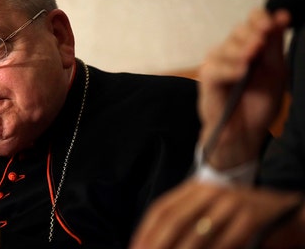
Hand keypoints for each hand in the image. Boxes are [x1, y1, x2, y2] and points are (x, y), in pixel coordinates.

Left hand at [131, 180, 304, 248]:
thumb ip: (186, 223)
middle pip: (174, 220)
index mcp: (195, 188)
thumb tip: (153, 243)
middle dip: (156, 244)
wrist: (286, 211)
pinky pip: (225, 243)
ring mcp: (231, 201)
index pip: (161, 208)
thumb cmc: (242, 217)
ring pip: (197, 234)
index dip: (145, 231)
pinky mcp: (251, 216)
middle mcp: (210, 190)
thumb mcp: (210, 213)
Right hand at [198, 8, 289, 168]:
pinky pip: (215, 69)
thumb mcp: (275, 72)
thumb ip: (274, 46)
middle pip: (238, 31)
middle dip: (253, 33)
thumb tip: (282, 16)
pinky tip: (242, 72)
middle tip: (263, 41)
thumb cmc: (259, 104)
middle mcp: (230, 53)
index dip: (261, 18)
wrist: (245, 133)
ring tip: (253, 59)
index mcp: (249, 47)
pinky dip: (230, 69)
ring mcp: (216, 65)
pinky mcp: (206, 81)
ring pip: (225, 47)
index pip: (251, 22)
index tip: (279, 20)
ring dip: (242, 51)